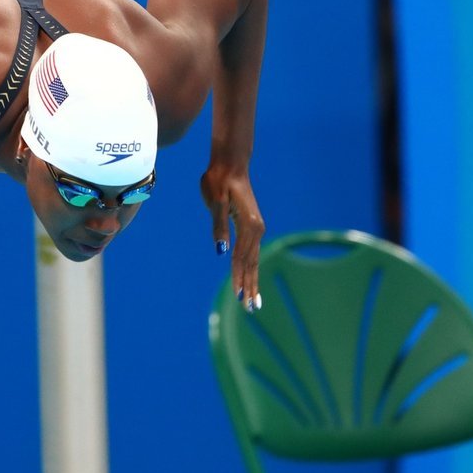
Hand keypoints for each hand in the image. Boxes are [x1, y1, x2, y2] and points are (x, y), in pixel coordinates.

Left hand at [200, 163, 264, 311]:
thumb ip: (218, 226)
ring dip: (252, 279)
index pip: (241, 258)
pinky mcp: (251, 225)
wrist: (230, 164)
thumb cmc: (219, 181)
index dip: (240, 278)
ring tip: (253, 300)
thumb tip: (221, 251)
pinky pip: (251, 251)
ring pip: (253, 259)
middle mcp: (256, 228)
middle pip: (251, 263)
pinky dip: (250, 266)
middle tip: (250, 308)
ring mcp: (255, 227)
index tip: (240, 298)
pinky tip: (249, 276)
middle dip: (250, 286)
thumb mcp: (215, 202)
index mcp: (248, 225)